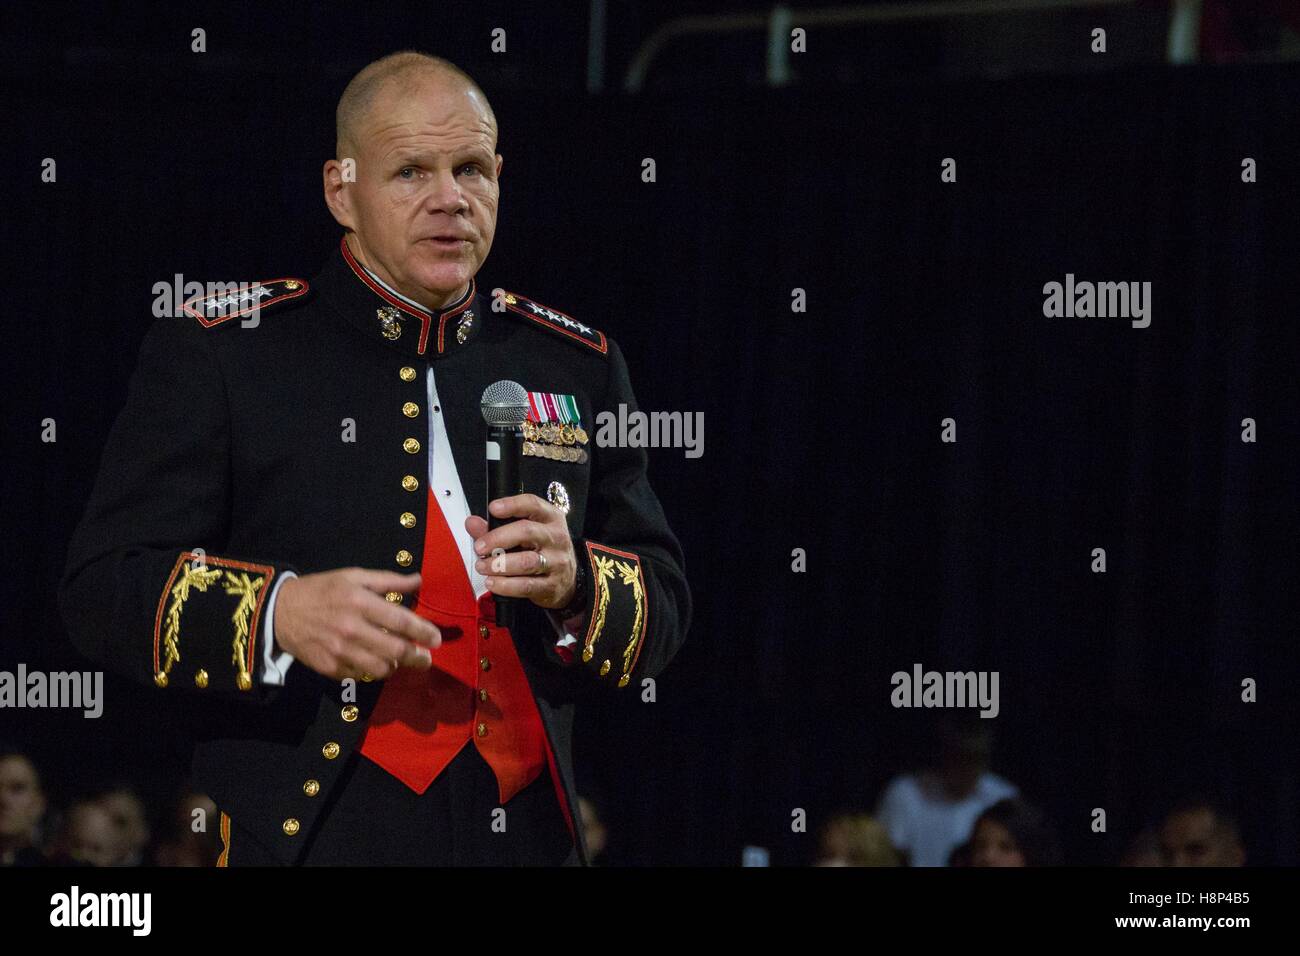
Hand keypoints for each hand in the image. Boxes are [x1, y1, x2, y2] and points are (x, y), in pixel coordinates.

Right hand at [273, 568, 440, 680]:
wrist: (280, 612)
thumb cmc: (322, 590)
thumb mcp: (353, 576)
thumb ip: (388, 580)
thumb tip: (418, 580)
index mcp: (359, 602)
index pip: (400, 621)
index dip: (423, 632)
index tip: (437, 639)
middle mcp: (351, 629)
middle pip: (395, 650)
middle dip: (417, 657)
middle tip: (426, 658)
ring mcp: (340, 651)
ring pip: (380, 668)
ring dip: (395, 666)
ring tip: (399, 660)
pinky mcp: (330, 668)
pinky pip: (360, 675)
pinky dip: (371, 671)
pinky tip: (373, 661)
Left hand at [465, 494, 576, 609]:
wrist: (567, 581)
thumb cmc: (541, 551)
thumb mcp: (524, 534)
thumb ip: (495, 528)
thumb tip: (471, 522)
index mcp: (550, 518)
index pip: (533, 504)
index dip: (512, 505)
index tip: (493, 509)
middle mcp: (556, 537)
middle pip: (527, 532)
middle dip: (498, 538)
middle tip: (479, 547)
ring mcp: (556, 562)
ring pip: (527, 561)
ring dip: (499, 564)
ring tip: (482, 566)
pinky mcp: (552, 585)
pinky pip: (527, 585)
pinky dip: (506, 585)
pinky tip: (493, 582)